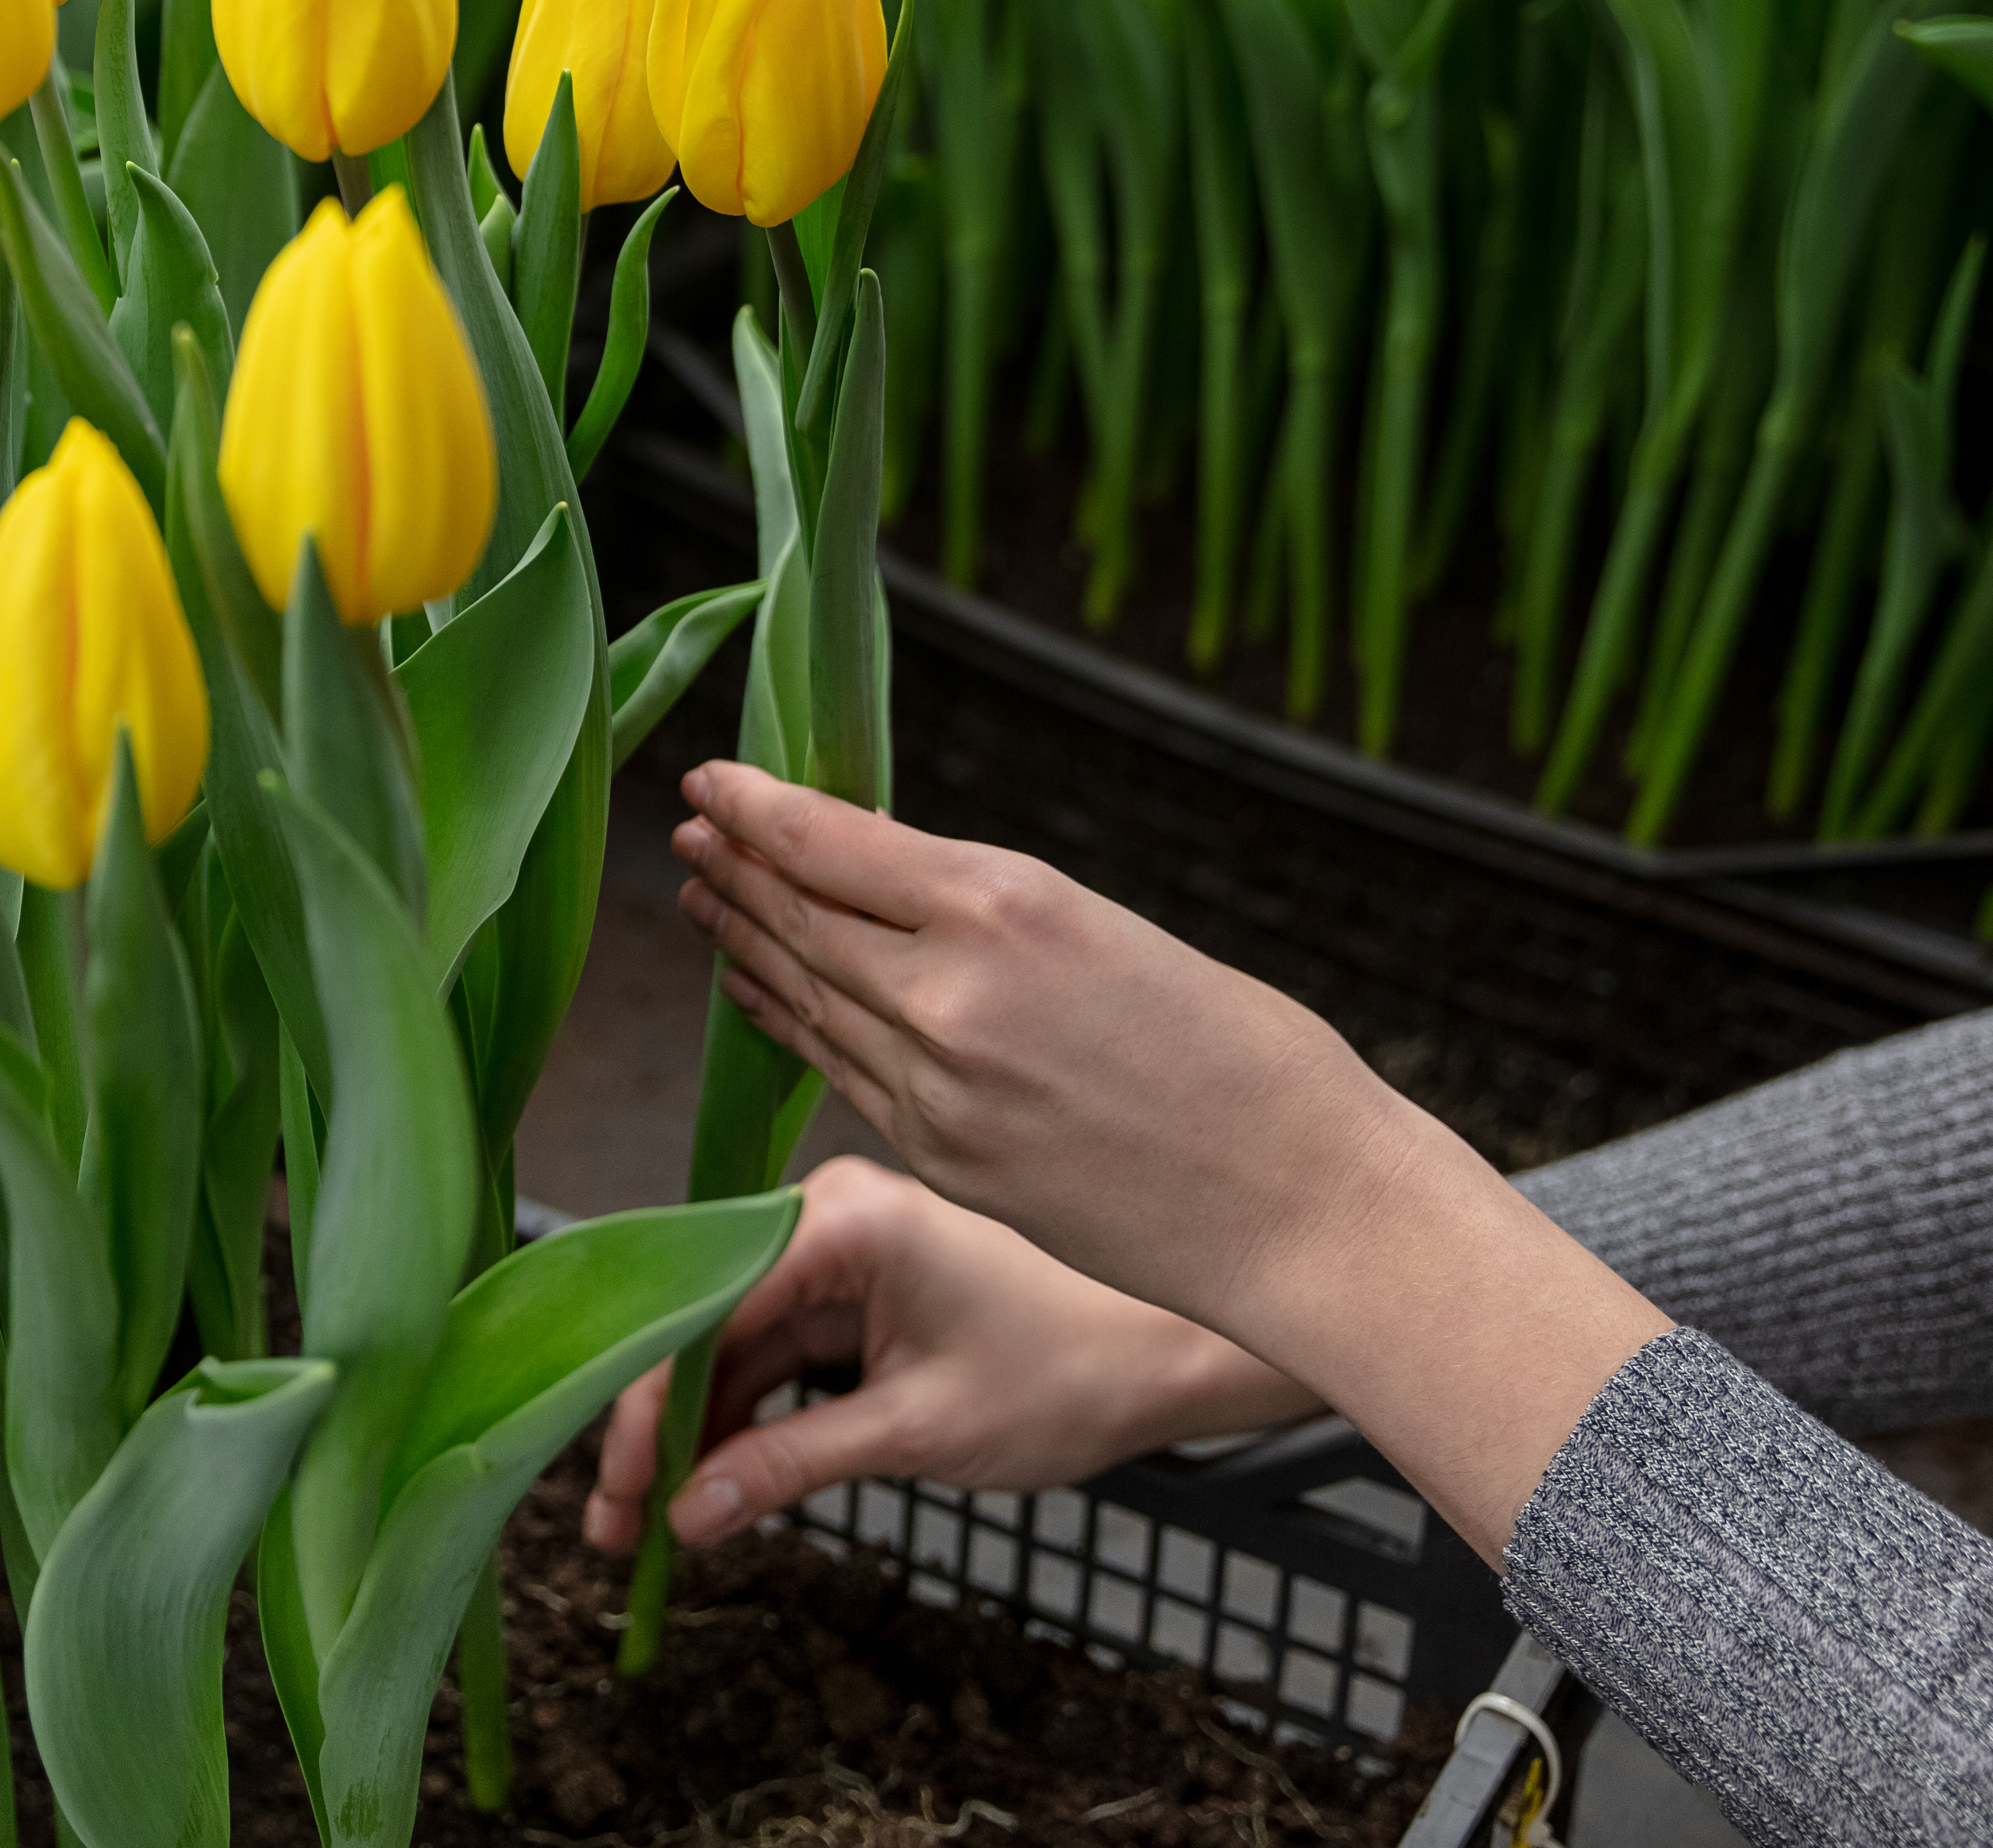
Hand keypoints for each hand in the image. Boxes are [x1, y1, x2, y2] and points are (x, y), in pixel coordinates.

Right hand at [580, 1157, 1316, 1555]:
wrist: (1163, 1360)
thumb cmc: (1065, 1376)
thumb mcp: (917, 1432)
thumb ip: (791, 1464)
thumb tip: (688, 1515)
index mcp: (840, 1222)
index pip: (703, 1310)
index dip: (647, 1406)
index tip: (617, 1489)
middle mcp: (822, 1220)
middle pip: (702, 1329)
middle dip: (655, 1431)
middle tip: (613, 1528)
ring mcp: (836, 1256)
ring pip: (728, 1350)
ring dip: (692, 1436)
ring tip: (647, 1528)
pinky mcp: (854, 1294)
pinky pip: (772, 1356)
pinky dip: (742, 1422)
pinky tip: (711, 1490)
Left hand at [671, 760, 1415, 1341]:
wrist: (1304, 1209)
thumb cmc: (1249, 1058)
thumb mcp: (1113, 935)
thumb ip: (997, 918)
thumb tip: (904, 890)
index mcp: (1006, 905)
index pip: (831, 840)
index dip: (755, 809)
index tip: (710, 783)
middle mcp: (949, 992)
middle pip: (801, 916)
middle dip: (736, 869)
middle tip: (689, 833)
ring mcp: (934, 1087)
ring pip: (806, 997)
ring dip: (745, 943)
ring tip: (701, 898)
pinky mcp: (941, 1161)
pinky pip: (839, 1073)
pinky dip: (788, 1024)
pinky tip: (757, 994)